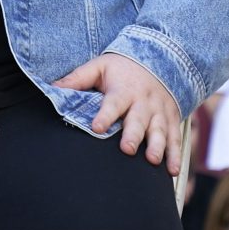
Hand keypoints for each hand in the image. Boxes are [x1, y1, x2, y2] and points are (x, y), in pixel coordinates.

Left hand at [54, 53, 182, 175]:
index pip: (113, 103)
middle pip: (138, 120)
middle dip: (134, 135)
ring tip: (153, 160)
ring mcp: (159, 112)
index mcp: (123, 89)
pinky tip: (172, 171)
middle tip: (127, 149)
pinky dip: (176, 155)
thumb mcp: (98, 67)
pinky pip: (176, 139)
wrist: (157, 58)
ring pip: (160, 131)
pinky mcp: (172, 120)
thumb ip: (77, 79)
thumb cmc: (120, 68)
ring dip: (158, 146)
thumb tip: (52, 88)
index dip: (105, 115)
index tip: (97, 127)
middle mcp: (143, 102)